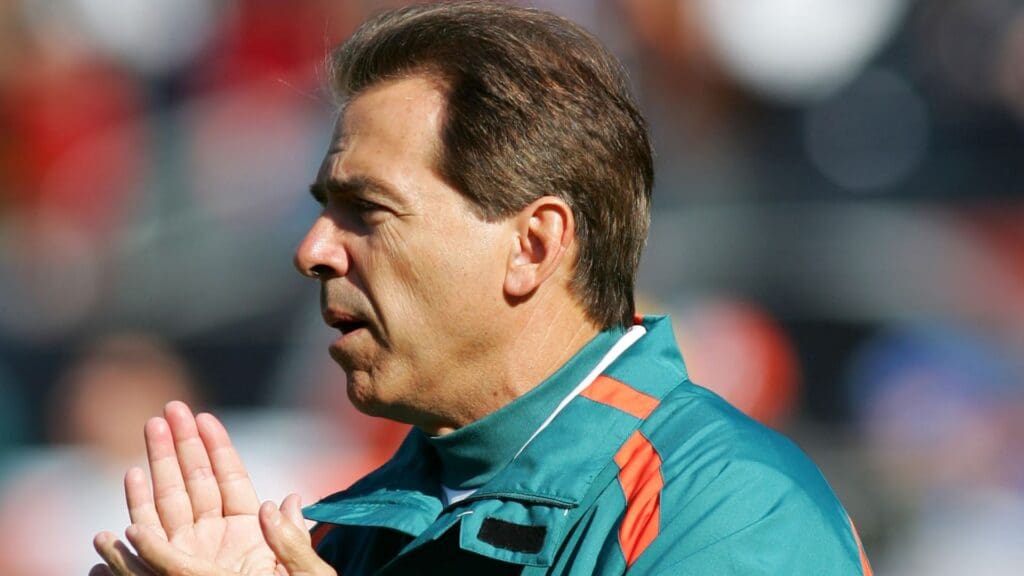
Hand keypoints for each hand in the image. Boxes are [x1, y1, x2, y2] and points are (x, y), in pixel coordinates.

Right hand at [91, 401, 335, 575]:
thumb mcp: (305, 574)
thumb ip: (293, 539)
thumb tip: (286, 498)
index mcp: (247, 531)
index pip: (228, 479)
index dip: (216, 447)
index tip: (204, 417)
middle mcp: (215, 539)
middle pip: (193, 482)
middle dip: (179, 445)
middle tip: (168, 408)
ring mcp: (192, 556)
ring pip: (166, 504)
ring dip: (154, 468)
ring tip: (145, 431)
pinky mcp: (180, 575)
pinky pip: (152, 552)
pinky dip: (136, 524)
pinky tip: (125, 494)